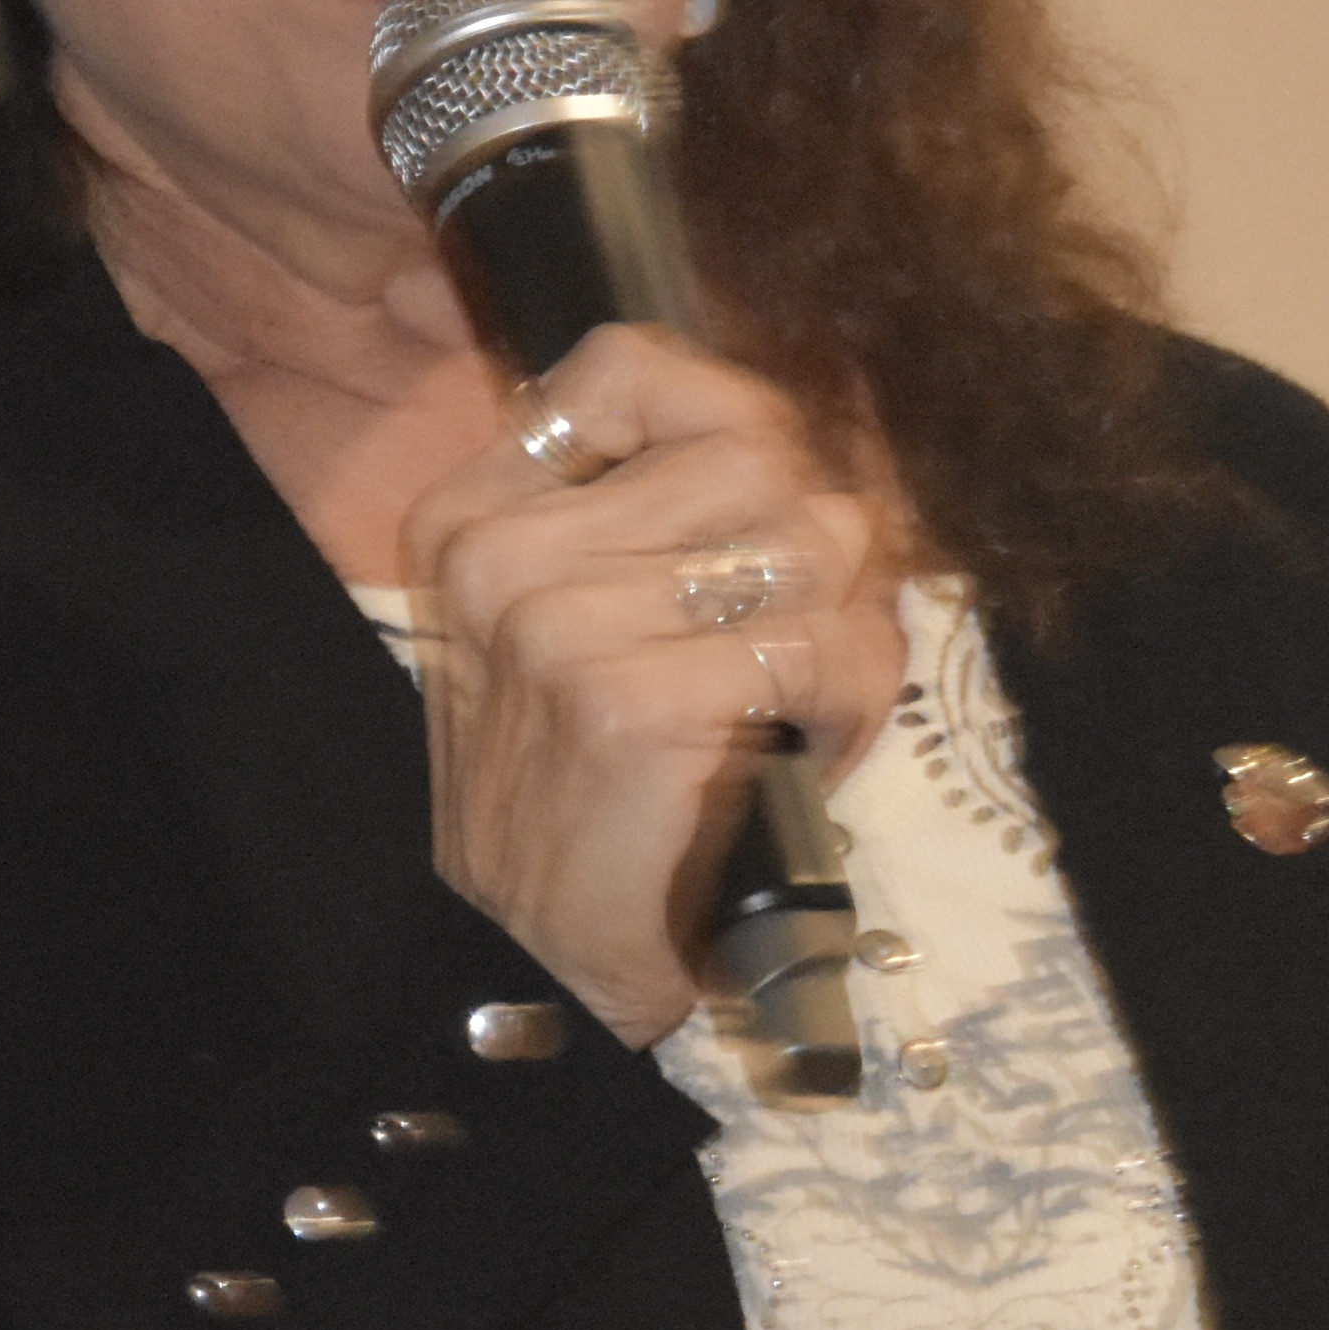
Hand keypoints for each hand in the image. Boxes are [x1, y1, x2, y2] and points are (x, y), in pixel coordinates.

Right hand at [401, 325, 903, 1049]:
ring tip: (822, 696)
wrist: (545, 960)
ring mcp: (559, 627)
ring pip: (808, 541)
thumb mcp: (573, 625)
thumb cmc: (586, 788)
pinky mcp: (632, 704)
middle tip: (818, 632)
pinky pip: (818, 641)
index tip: (767, 508)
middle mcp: (502, 556)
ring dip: (855, 626)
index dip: (743, 425)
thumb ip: (653, 516)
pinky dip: (855, 695)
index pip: (632, 369)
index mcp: (474, 516)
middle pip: (753, 451)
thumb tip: (806, 435)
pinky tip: (820, 744)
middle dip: (825, 541)